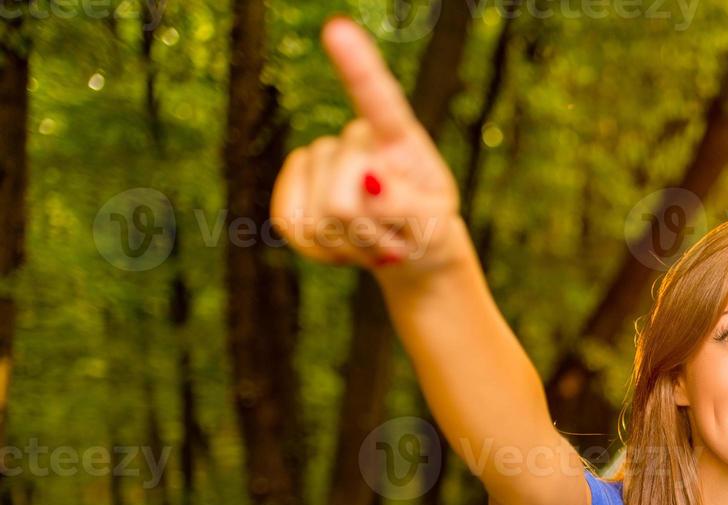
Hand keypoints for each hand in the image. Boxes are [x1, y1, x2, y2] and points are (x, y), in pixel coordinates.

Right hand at [270, 17, 462, 275]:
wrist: (405, 247)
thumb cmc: (425, 228)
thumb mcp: (434, 225)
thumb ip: (409, 208)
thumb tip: (370, 185)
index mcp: (396, 136)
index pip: (377, 99)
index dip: (356, 66)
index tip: (338, 30)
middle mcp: (353, 137)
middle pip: (343, 200)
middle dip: (369, 235)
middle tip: (392, 240)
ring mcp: (319, 158)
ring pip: (320, 218)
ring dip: (351, 245)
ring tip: (373, 239)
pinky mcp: (291, 187)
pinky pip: (293, 225)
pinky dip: (321, 250)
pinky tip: (343, 243)